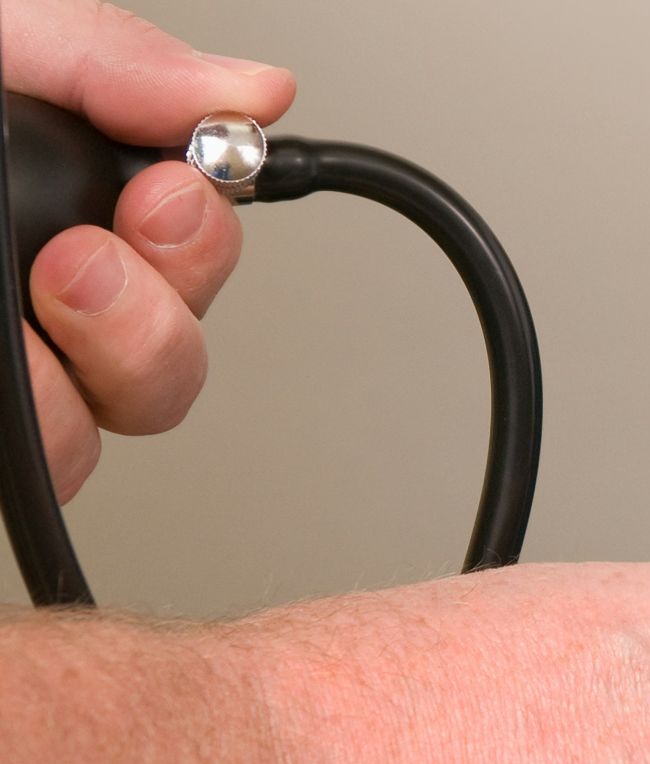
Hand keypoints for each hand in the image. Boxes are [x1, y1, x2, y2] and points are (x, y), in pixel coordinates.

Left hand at [5, 0, 293, 499]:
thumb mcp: (2, 44)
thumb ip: (119, 62)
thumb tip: (262, 92)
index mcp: (70, 216)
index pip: (191, 261)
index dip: (201, 244)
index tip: (164, 196)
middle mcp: (48, 310)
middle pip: (172, 373)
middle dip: (153, 319)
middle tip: (82, 258)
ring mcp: (18, 378)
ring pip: (114, 430)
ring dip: (96, 369)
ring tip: (32, 300)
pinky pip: (48, 471)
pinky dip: (39, 418)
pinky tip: (7, 355)